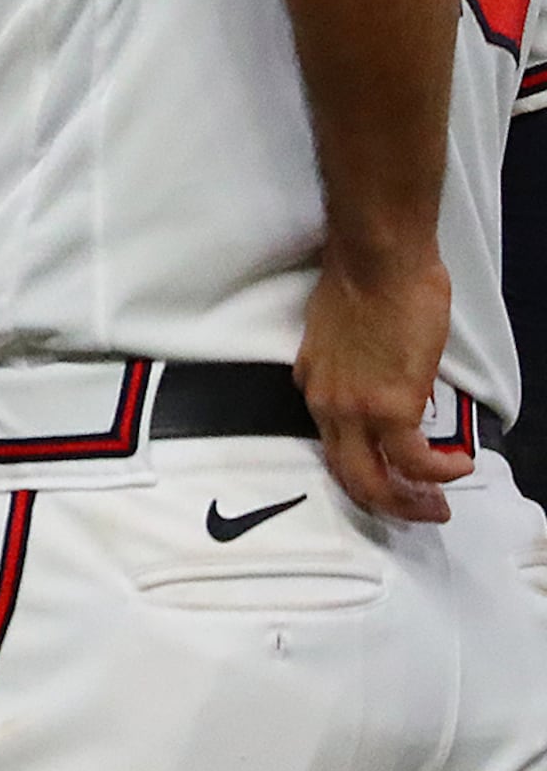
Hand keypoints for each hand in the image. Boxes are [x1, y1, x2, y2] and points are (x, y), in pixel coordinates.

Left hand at [300, 244, 463, 524]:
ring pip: (375, 479)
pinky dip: (437, 473)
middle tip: (418, 509)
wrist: (376, 261)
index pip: (331, 441)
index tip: (394, 470)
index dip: (365, 462)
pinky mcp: (390, 407)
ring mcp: (354, 409)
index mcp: (313, 383)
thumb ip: (354, 362)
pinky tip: (458, 467)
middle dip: (384, 501)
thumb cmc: (364, 279)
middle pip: (347, 473)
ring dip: (411, 500)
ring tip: (440, 504)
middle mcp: (325, 404)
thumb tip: (384, 375)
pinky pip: (413, 460)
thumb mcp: (342, 330)